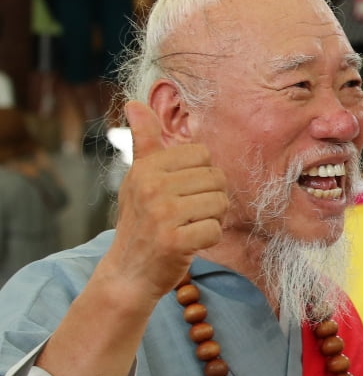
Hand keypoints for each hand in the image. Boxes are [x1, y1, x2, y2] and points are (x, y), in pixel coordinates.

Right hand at [107, 101, 227, 301]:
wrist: (128, 273)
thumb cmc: (140, 222)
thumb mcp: (138, 178)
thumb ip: (143, 141)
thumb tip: (135, 103)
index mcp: (146, 168)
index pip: (203, 154)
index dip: (201, 176)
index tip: (182, 192)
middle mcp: (151, 187)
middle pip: (216, 179)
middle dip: (210, 199)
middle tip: (187, 215)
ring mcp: (162, 215)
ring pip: (220, 203)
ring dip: (212, 219)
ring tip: (188, 227)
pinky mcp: (175, 241)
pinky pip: (216, 229)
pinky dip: (209, 239)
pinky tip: (189, 243)